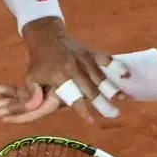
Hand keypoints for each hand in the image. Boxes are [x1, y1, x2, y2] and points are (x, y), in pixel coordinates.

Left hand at [0, 19, 117, 123]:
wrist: (46, 36)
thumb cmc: (39, 63)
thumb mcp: (30, 77)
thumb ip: (32, 93)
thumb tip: (31, 107)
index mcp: (59, 76)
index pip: (72, 96)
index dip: (82, 109)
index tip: (91, 120)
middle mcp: (74, 68)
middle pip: (91, 88)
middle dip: (102, 102)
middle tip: (114, 114)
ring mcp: (84, 59)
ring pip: (100, 76)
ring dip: (112, 88)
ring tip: (123, 99)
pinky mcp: (90, 52)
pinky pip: (105, 59)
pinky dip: (116, 66)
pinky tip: (126, 76)